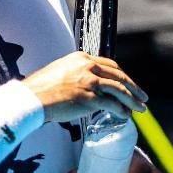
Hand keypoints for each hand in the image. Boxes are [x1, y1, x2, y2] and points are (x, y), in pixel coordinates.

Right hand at [22, 52, 146, 122]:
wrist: (30, 99)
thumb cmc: (39, 89)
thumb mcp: (59, 71)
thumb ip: (75, 74)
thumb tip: (83, 85)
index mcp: (82, 58)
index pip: (110, 65)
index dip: (122, 75)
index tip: (128, 83)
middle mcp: (88, 67)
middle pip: (119, 75)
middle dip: (133, 87)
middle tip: (142, 96)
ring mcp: (90, 81)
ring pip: (119, 89)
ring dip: (133, 99)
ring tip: (141, 107)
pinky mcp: (90, 97)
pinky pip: (112, 104)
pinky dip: (121, 109)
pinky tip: (126, 115)